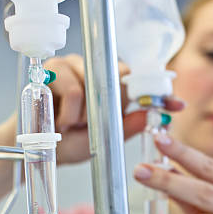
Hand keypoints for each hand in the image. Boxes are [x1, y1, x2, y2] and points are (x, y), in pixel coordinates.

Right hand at [45, 54, 183, 163]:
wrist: (35, 148)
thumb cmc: (68, 142)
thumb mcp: (105, 139)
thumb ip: (129, 126)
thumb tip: (155, 116)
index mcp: (109, 86)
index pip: (138, 82)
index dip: (157, 92)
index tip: (177, 105)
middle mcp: (94, 71)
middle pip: (118, 80)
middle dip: (111, 108)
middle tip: (90, 124)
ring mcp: (73, 65)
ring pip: (95, 88)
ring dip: (86, 116)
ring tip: (71, 124)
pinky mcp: (53, 68)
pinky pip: (75, 92)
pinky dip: (71, 115)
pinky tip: (60, 121)